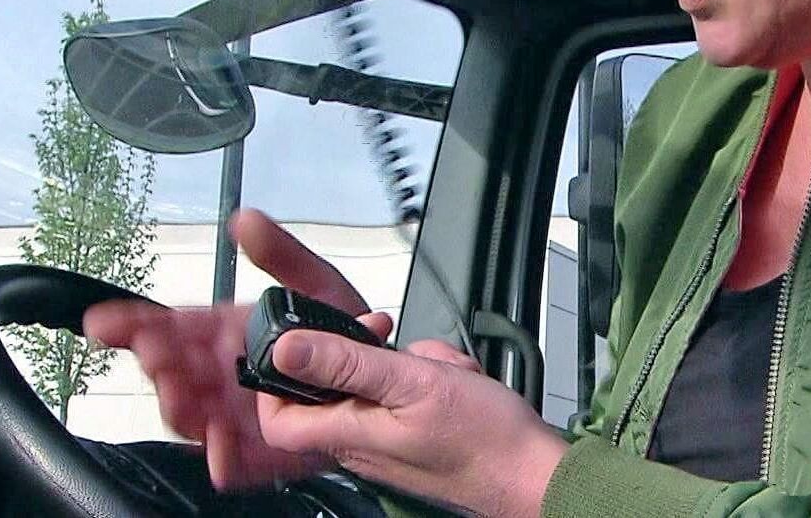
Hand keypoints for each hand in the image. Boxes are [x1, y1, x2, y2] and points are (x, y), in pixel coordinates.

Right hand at [83, 208, 393, 489]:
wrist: (379, 376)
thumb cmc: (341, 331)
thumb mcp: (316, 282)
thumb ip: (280, 253)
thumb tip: (245, 219)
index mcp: (225, 332)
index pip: (170, 326)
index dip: (134, 323)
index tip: (105, 320)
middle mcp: (223, 373)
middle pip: (172, 370)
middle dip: (156, 362)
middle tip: (154, 353)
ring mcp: (237, 412)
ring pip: (192, 414)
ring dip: (180, 406)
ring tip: (178, 393)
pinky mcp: (259, 448)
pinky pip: (234, 459)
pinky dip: (224, 459)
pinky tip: (221, 456)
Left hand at [255, 330, 568, 517]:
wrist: (533, 475)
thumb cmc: (484, 439)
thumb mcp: (412, 382)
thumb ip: (346, 363)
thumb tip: (287, 349)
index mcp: (351, 434)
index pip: (278, 420)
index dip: (277, 381)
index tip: (301, 343)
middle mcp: (363, 447)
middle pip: (330, 393)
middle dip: (359, 354)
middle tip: (381, 334)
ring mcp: (390, 446)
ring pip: (375, 387)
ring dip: (405, 363)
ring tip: (437, 366)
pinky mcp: (416, 441)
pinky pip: (407, 397)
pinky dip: (429, 379)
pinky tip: (454, 380)